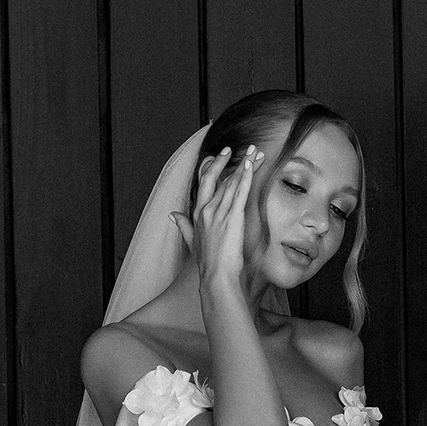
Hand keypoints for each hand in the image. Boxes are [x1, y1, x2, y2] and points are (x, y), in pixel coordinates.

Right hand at [176, 145, 255, 300]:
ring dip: (244, 165)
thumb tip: (172, 214)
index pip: (203, 184)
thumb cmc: (208, 263)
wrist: (215, 277)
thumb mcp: (191, 241)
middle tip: (235, 149)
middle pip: (216, 178)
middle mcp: (206, 210)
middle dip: (225, 161)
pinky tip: (251, 164)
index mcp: (197, 214)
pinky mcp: (233, 218)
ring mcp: (219, 213)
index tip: (218, 157)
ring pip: (231, 182)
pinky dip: (246, 176)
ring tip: (253, 151)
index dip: (211, 168)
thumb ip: (182, 225)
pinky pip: (240, 192)